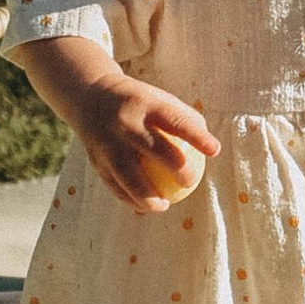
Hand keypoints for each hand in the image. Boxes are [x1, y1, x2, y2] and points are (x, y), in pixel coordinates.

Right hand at [70, 73, 221, 213]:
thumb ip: (184, 119)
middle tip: (189, 182)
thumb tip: (211, 149)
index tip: (215, 150)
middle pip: (155, 149)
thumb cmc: (138, 102)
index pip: (176, 121)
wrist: (89, 96)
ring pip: (130, 177)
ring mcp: (108, 143)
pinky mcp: (96, 160)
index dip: (197, 136)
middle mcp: (126, 123)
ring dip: (149, 198)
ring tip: (165, 206)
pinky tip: (144, 207)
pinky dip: (130, 199)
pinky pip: (116, 186)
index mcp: (145, 104)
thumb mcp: (158, 98)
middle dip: (177, 169)